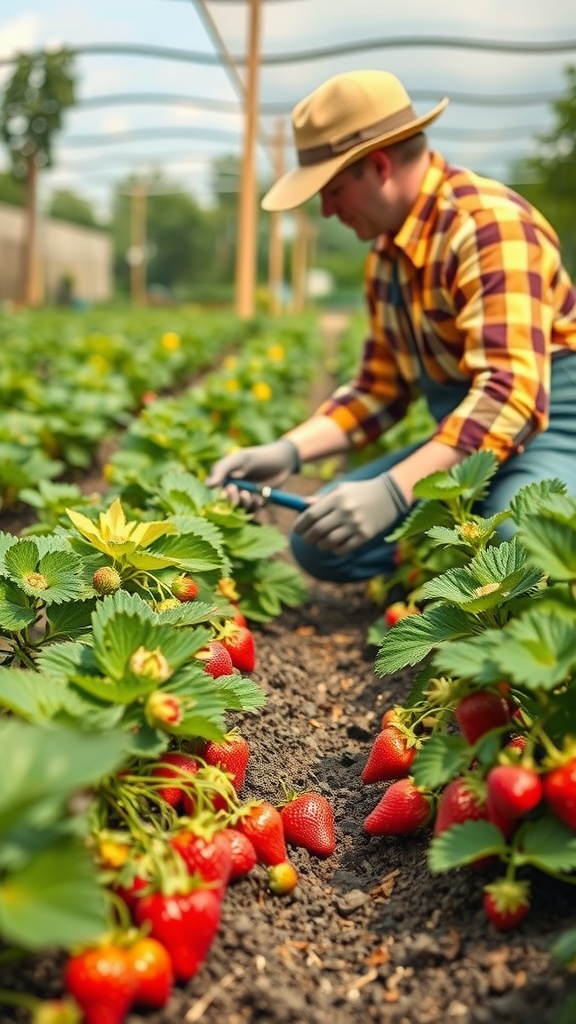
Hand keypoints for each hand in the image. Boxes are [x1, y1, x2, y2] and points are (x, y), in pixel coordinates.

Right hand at [206, 439, 299, 509]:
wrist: (282, 461)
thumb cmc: (257, 457)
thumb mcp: (239, 460)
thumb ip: (222, 470)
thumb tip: (206, 485)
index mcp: (224, 478)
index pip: (215, 492)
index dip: (221, 496)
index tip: (230, 490)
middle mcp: (233, 489)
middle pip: (227, 504)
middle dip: (233, 501)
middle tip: (242, 493)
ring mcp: (245, 496)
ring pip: (240, 509)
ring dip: (244, 504)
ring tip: (250, 495)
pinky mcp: (257, 503)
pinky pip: (252, 511)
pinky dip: (254, 506)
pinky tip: (259, 497)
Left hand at [293, 473, 408, 554]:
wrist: (390, 495)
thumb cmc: (361, 491)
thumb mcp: (342, 489)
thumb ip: (322, 499)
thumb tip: (303, 505)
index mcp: (337, 498)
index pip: (311, 515)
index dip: (300, 524)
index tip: (297, 530)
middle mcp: (345, 511)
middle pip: (318, 530)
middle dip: (308, 537)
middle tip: (307, 539)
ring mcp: (356, 524)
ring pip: (329, 541)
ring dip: (321, 545)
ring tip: (321, 542)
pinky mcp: (365, 535)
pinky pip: (343, 548)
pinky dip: (335, 549)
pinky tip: (335, 545)